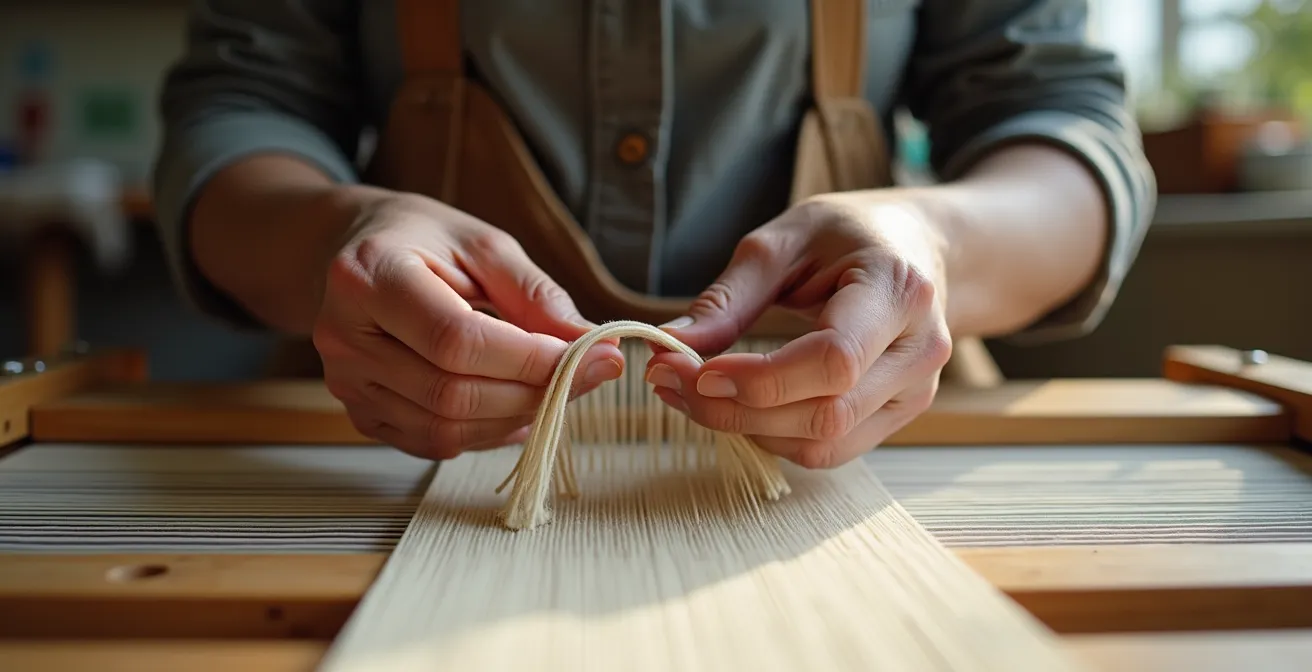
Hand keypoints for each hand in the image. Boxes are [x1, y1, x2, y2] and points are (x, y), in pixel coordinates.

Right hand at [312, 193, 623, 458]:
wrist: (352, 253)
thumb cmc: (423, 241)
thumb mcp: (484, 246)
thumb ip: (536, 295)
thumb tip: (593, 346)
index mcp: (369, 275)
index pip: (455, 340)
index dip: (528, 359)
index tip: (587, 355)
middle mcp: (344, 335)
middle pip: (450, 393)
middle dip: (532, 392)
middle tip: (586, 374)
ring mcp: (345, 382)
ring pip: (444, 428)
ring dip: (514, 417)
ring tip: (554, 388)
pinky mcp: (359, 413)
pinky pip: (431, 442)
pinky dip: (487, 433)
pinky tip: (515, 406)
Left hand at [647, 193, 952, 467]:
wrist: (917, 249)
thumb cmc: (848, 235)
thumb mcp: (783, 241)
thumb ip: (728, 297)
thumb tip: (668, 344)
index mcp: (897, 290)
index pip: (833, 360)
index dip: (759, 379)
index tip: (692, 368)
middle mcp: (918, 350)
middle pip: (825, 413)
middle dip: (736, 409)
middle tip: (670, 382)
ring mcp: (915, 391)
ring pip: (824, 443)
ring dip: (748, 429)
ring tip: (695, 392)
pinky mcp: (898, 416)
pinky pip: (829, 450)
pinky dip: (772, 436)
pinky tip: (740, 405)